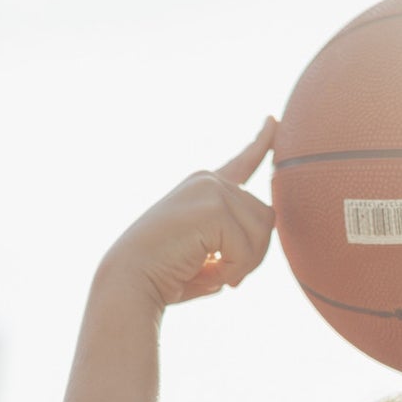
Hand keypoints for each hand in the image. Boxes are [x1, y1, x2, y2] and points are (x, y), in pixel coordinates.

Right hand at [97, 117, 279, 309]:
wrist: (128, 280)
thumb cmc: (161, 276)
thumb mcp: (202, 255)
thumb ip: (232, 242)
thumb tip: (260, 235)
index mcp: (202, 188)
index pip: (241, 163)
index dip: (262, 143)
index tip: (273, 121)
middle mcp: (208, 181)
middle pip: (265, 218)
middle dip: (251, 255)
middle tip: (221, 276)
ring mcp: (212, 189)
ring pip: (262, 232)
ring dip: (243, 265)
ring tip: (211, 275)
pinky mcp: (214, 208)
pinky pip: (247, 249)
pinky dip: (233, 271)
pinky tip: (207, 274)